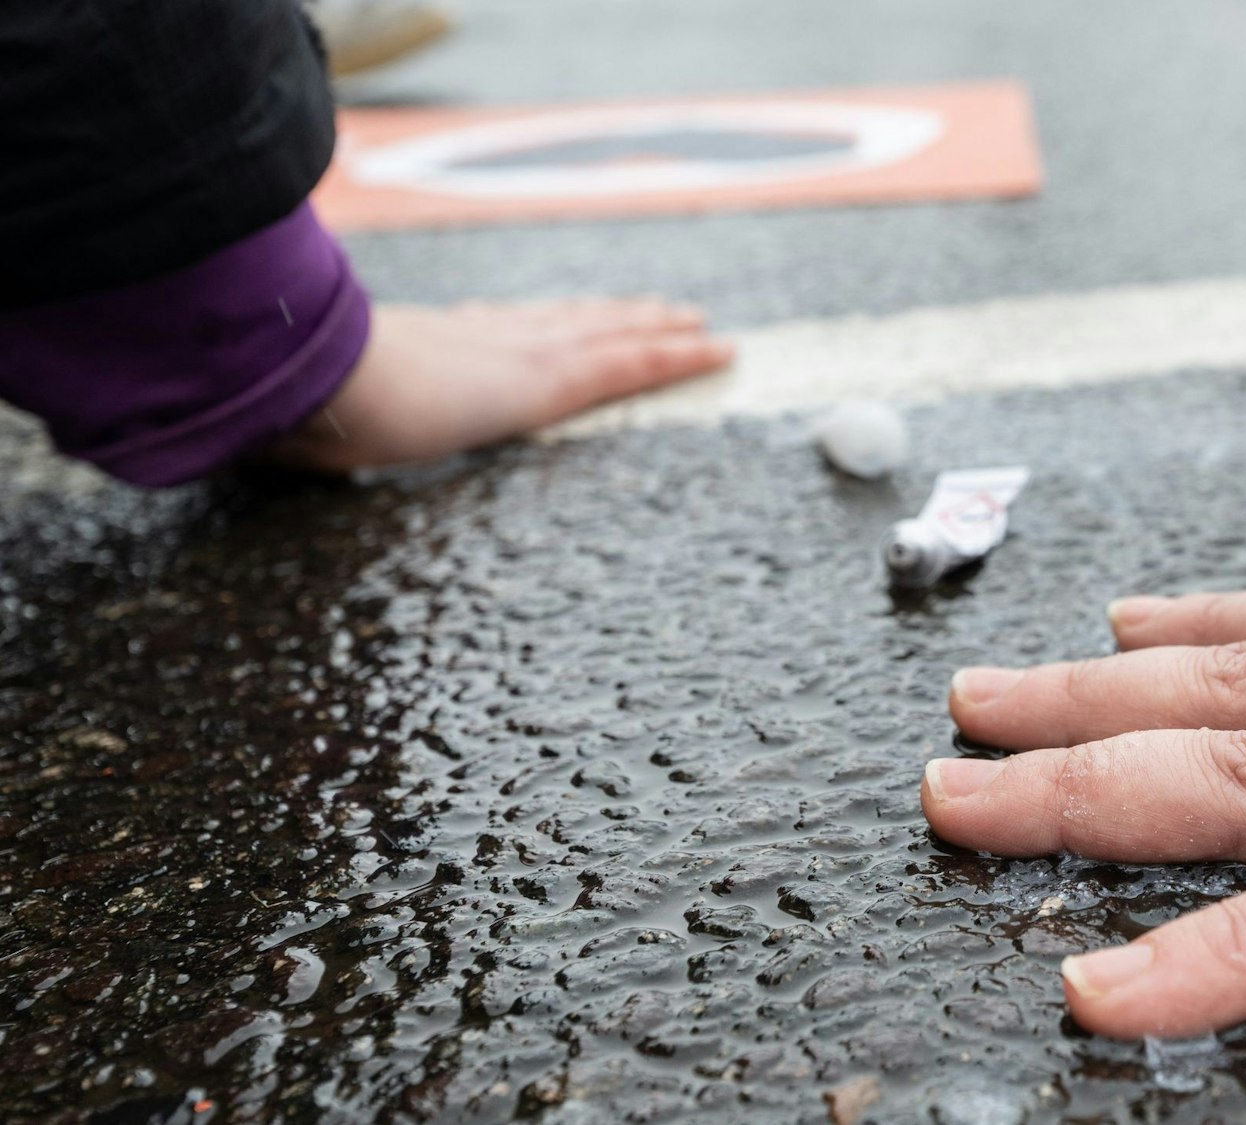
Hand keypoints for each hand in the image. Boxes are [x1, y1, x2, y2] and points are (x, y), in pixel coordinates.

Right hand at [267, 299, 731, 471]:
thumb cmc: (284, 402)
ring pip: (607, 335)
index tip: (557, 322)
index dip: (533, 325)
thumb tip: (267, 438)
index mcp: (421, 347)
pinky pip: (627, 365)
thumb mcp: (294, 415)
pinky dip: (674, 357)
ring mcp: (517, 355)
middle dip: (609, 319)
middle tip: (655, 313)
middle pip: (562, 322)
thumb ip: (301, 426)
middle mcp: (478, 339)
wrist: (303, 378)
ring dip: (655, 330)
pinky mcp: (546, 380)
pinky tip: (714, 351)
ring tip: (698, 328)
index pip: (492, 330)